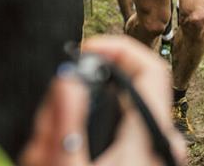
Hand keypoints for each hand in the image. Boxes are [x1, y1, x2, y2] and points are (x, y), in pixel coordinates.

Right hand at [19, 35, 186, 165]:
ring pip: (106, 125)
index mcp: (152, 139)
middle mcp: (161, 145)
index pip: (151, 69)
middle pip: (118, 98)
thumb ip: (64, 127)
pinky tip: (55, 165)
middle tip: (42, 137)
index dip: (119, 48)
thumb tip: (68, 78)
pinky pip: (108, 146)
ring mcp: (151, 158)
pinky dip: (77, 152)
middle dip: (72, 108)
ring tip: (42, 161)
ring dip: (67, 137)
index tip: (83, 49)